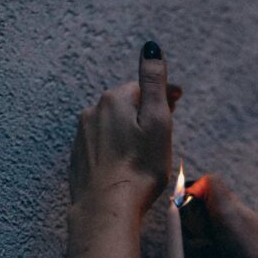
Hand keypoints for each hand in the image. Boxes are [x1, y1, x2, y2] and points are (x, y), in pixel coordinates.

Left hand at [68, 41, 181, 211]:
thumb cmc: (138, 168)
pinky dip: (116, 149)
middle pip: (126, 105)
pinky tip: (127, 164)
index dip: (164, 94)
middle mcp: (93, 113)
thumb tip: (151, 48)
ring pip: (112, 126)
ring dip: (129, 131)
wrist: (106, 208)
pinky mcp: (79, 159)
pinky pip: (102, 146)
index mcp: (114, 100)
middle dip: (145, 111)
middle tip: (165, 125)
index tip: (178, 102)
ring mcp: (83, 137)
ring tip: (146, 148)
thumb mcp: (157, 121)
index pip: (143, 88)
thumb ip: (154, 83)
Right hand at [183, 174, 257, 257]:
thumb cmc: (253, 249)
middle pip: (184, 250)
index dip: (185, 233)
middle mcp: (218, 237)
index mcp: (218, 217)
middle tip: (216, 257)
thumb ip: (212, 188)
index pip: (184, 222)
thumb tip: (193, 182)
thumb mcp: (230, 210)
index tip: (198, 237)